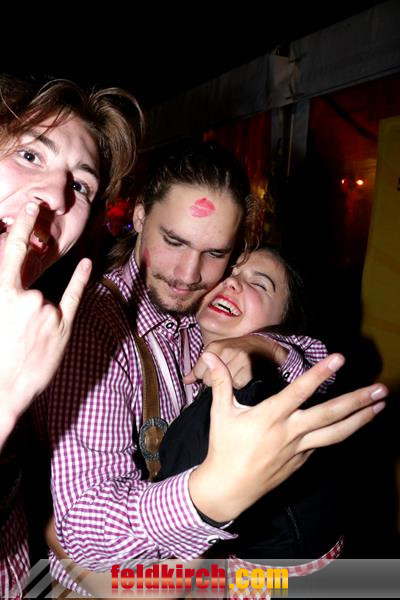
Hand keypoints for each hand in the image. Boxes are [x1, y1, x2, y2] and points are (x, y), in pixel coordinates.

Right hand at [0, 202, 91, 447]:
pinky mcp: (63, 326)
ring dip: (35, 321)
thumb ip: (5, 296)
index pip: (13, 251)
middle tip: (20, 318)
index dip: (23, 226)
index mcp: (2, 294)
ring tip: (24, 346)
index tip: (33, 208)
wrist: (2, 391)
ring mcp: (47, 311)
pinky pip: (73, 296)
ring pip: (44, 303)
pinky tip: (86, 265)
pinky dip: (80, 279)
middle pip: (29, 288)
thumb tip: (12, 286)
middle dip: (24, 302)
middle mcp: (27, 298)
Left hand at [183, 335, 286, 388]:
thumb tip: (185, 380)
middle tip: (228, 373)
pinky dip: (241, 385)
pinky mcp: (249, 368)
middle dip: (216, 381)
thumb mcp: (216, 354)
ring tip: (236, 374)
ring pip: (223, 385)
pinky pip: (237, 386)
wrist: (263, 346)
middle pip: (209, 381)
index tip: (215, 373)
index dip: (205, 376)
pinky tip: (244, 377)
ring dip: (229, 384)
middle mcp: (224, 351)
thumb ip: (199, 368)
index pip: (199, 373)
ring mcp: (237, 359)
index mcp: (213, 347)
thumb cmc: (236, 351)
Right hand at [189, 351, 386, 521]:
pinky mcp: (301, 461)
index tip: (339, 359)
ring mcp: (299, 449)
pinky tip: (353, 424)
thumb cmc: (223, 447)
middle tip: (381, 389)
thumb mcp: (221, 413)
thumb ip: (222, 383)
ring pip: (336, 433)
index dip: (320, 374)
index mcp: (271, 417)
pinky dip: (340, 433)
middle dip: (357, 400)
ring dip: (361, 419)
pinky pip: (323, 444)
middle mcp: (290, 432)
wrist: (228, 488)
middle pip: (330, 415)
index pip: (300, 391)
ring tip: (381, 406)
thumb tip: (210, 358)